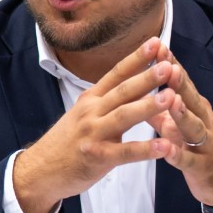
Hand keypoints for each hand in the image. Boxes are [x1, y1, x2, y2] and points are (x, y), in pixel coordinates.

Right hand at [12, 37, 173, 212]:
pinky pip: (125, 152)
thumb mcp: (81, 114)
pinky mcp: (97, 157)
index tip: (156, 42)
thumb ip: (105, 100)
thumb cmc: (66, 142)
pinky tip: (165, 146)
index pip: (116, 73)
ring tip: (172, 97)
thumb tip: (132, 84)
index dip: (136, 58)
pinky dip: (146, 149)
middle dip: (147, 77)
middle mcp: (92, 112)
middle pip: (123, 91)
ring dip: (149, 106)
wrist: (40, 170)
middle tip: (169, 65)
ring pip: (124, 116)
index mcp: (91, 99)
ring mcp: (93, 134)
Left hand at [150, 46, 212, 209]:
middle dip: (179, 83)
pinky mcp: (203, 168)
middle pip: (191, 99)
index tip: (158, 47)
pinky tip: (168, 150)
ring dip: (182, 114)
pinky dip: (179, 155)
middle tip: (167, 65)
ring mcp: (206, 145)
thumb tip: (139, 90)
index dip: (172, 66)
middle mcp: (204, 122)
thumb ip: (161, 110)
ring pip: (194, 127)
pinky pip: (190, 161)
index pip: (183, 84)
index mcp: (196, 110)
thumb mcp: (181, 127)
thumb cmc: (201, 150)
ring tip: (170, 100)